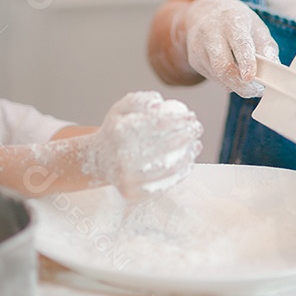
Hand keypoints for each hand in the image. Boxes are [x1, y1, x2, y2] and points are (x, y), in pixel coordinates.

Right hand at [77, 91, 202, 198]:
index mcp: (120, 131)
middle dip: (188, 136)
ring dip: (188, 156)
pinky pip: (162, 185)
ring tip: (197, 146)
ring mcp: (126, 178)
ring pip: (167, 168)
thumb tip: (160, 104)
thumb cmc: (115, 130)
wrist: (97, 160)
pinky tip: (188, 164)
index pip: (158, 124)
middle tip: (198, 129)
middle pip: (165, 146)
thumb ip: (141, 100)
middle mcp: (121, 156)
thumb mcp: (122, 108)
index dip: (180, 120)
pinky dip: (179, 174)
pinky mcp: (131, 194)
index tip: (193, 117)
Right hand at [178, 0, 279, 96]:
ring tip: (247, 78)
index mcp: (231, 20)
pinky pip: (213, 79)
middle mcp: (211, 32)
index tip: (250, 77)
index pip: (239, 42)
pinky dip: (226, 81)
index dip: (246, 61)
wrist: (204, 11)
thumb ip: (267, 47)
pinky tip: (231, 70)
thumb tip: (274, 68)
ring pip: (218, 77)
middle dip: (241, 85)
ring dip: (236, 85)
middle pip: (223, 67)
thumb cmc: (236, 20)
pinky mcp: (194, 60)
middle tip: (256, 90)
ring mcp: (199, 47)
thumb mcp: (256, 25)